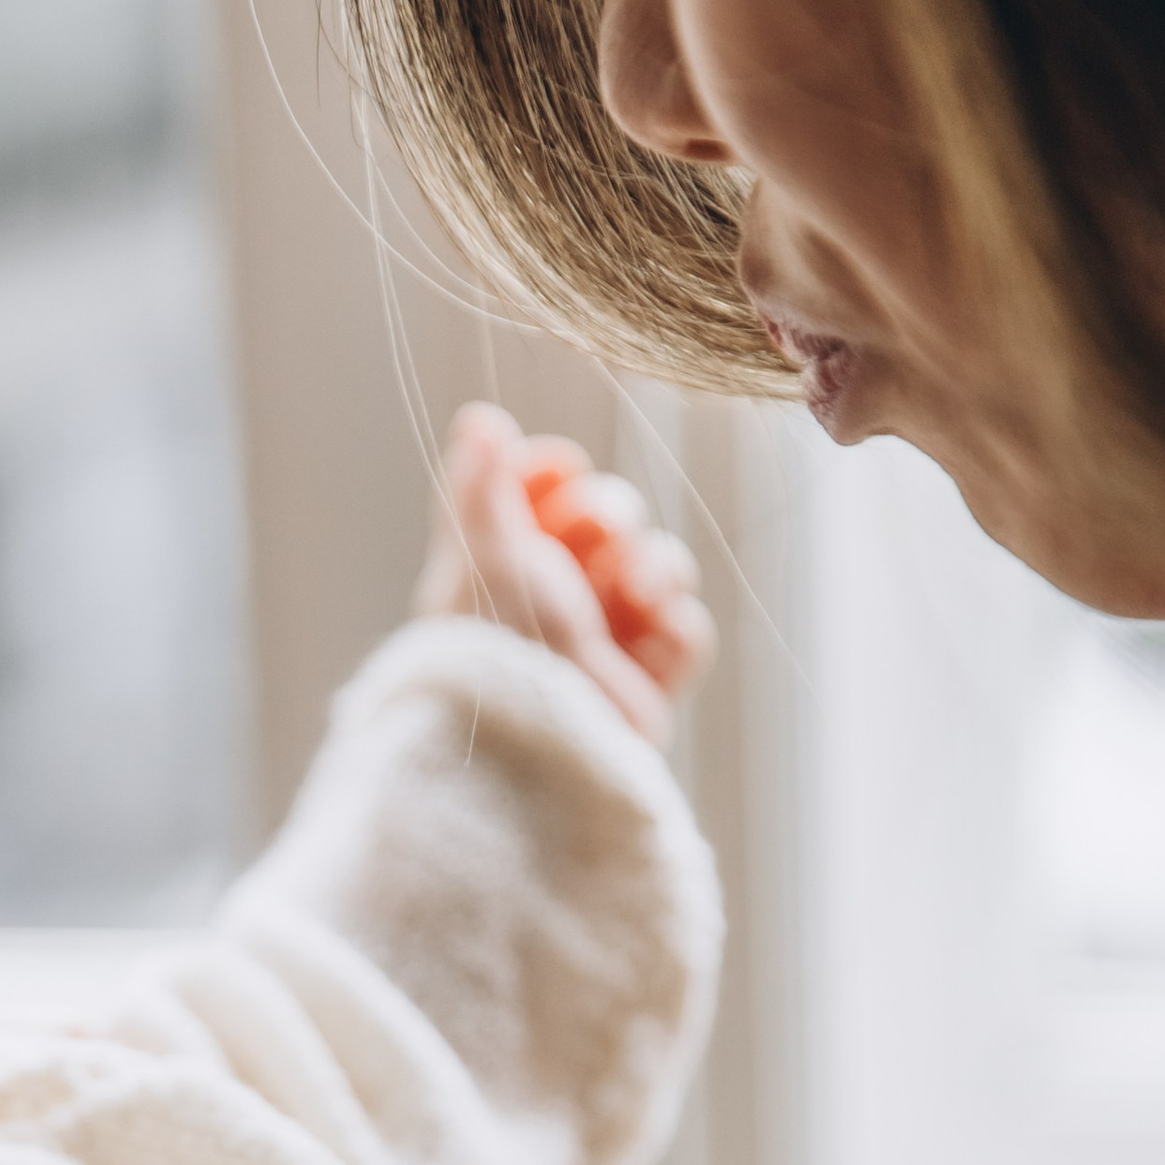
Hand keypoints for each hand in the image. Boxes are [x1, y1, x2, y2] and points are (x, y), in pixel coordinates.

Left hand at [418, 401, 715, 743]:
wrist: (536, 745)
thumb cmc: (495, 649)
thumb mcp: (482, 556)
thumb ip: (479, 488)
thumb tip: (481, 420)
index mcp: (497, 570)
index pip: (536, 497)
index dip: (553, 475)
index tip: (558, 470)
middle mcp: (549, 604)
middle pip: (606, 521)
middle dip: (609, 515)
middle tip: (597, 531)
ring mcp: (601, 646)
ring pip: (655, 568)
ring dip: (654, 565)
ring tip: (635, 588)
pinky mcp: (643, 689)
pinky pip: (685, 632)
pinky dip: (677, 624)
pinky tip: (653, 628)